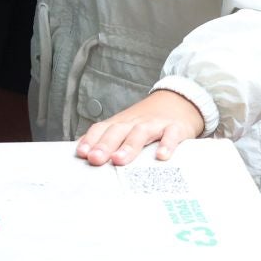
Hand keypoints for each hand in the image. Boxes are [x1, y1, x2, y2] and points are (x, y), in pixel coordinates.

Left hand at [75, 89, 206, 165]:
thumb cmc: (148, 121)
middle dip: (104, 145)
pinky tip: (161, 156)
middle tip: (95, 159)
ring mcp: (155, 124)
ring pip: (140, 133)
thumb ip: (107, 138)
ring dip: (128, 146)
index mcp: (121, 123)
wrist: (179, 101)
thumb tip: (83, 152)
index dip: (90, 140)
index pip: (102, 129)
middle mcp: (135, 122)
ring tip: (119, 160)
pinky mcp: (175, 128)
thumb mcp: (127, 127)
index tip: (82, 154)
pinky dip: (166, 145)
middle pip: (117, 131)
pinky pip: (171, 135)